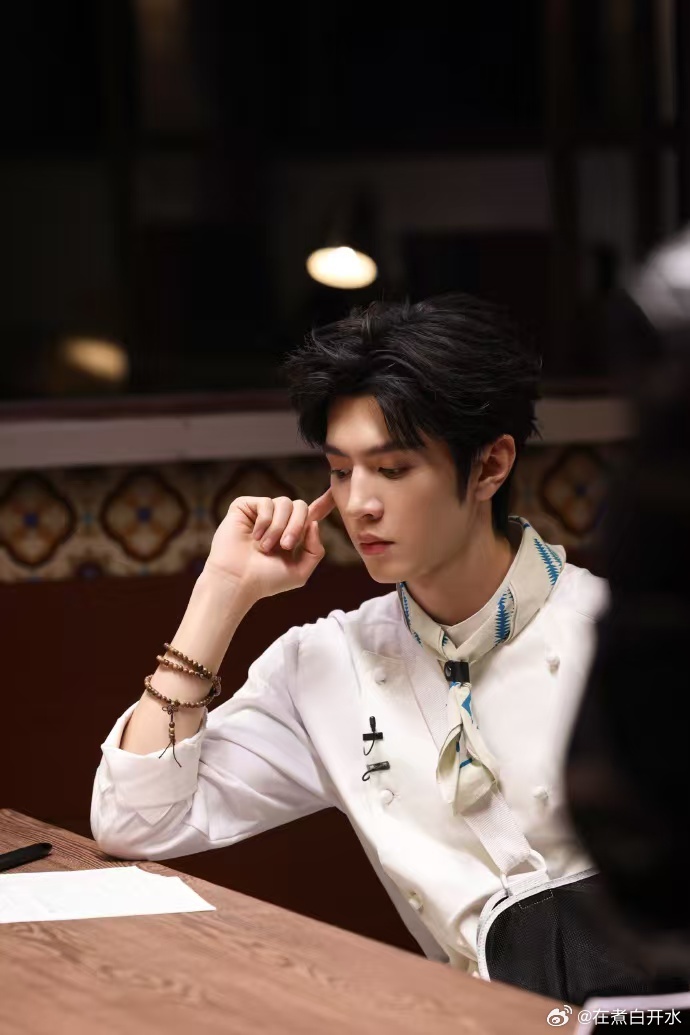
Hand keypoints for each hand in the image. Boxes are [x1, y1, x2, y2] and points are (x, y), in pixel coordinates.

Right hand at [204, 488, 335, 600]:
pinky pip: (266, 502)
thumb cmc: (265, 581)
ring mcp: (261, 513)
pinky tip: (255, 537)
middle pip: (301, 506)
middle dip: (298, 526)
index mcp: (292, 534)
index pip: (311, 514)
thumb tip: (314, 523)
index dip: (324, 502)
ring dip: (279, 527)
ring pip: (285, 503)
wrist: (238, 581)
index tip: (334, 492)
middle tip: (286, 545)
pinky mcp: (245, 507)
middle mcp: (278, 520)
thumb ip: (315, 549)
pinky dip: (264, 522)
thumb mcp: (300, 571)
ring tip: (266, 547)